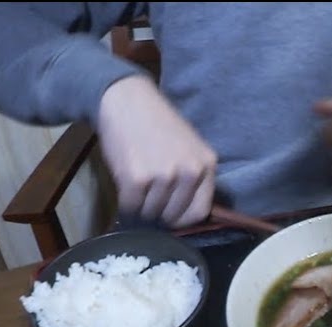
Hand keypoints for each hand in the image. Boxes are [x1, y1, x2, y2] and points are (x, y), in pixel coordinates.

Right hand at [97, 75, 216, 226]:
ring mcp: (164, 175)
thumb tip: (180, 217)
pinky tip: (125, 191)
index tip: (168, 217)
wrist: (126, 100)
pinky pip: (131, 208)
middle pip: (173, 216)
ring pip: (151, 214)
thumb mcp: (188, 149)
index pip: (199, 213)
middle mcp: (190, 172)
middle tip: (146, 202)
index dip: (181, 220)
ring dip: (140, 210)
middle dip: (158, 215)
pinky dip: (125, 206)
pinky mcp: (137, 179)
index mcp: (206, 165)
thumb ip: (191, 179)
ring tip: (136, 191)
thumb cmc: (156, 125)